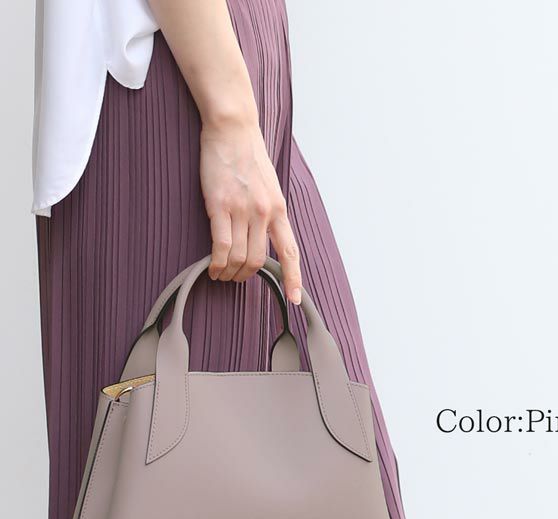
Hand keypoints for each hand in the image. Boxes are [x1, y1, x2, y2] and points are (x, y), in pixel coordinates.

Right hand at [199, 118, 301, 303]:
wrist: (233, 129)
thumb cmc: (248, 157)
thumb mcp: (270, 187)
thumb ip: (269, 213)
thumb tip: (266, 238)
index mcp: (279, 210)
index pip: (290, 252)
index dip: (294, 278)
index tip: (294, 299)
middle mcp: (265, 213)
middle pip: (258, 261)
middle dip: (245, 276)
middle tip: (234, 278)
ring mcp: (243, 210)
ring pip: (240, 257)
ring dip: (229, 272)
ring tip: (221, 274)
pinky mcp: (220, 206)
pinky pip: (221, 246)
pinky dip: (217, 262)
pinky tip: (212, 268)